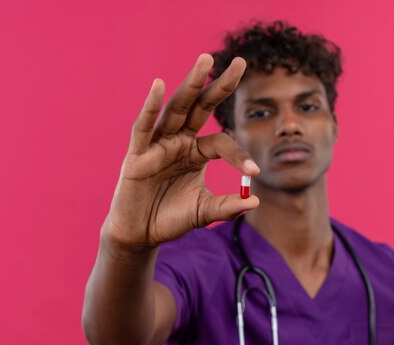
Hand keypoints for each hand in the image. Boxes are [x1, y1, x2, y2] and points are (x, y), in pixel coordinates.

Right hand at [104, 54, 259, 247]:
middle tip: (241, 62)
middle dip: (219, 85)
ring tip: (206, 60)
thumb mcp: (203, 212)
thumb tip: (256, 201)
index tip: (254, 171)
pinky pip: (144, 127)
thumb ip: (227, 207)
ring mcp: (157, 144)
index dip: (238, 154)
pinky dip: (150, 108)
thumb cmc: (170, 219)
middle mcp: (178, 141)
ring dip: (190, 84)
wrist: (140, 235)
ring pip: (175, 109)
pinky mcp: (137, 154)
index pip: (221, 142)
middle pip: (201, 107)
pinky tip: (158, 86)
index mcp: (195, 152)